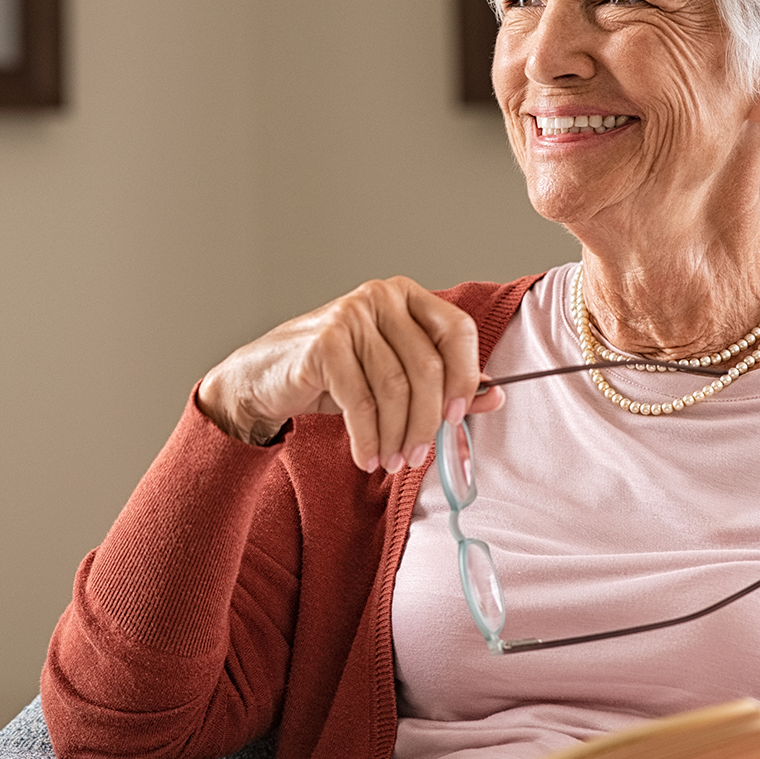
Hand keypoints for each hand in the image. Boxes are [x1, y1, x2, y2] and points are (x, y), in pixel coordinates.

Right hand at [195, 277, 505, 470]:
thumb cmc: (335, 375)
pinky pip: (361, 402)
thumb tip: (495, 396)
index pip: (458, 330)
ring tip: (391, 462)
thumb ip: (445, 383)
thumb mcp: (393, 376)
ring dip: (398, 436)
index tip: (458, 417)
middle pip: (428, 367)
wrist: (264, 379)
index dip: (466, 376)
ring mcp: (350, 316)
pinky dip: (368, 437)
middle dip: (427, 422)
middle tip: (419, 456)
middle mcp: (381, 297)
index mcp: (407, 296)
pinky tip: (367, 456)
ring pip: (395, 389)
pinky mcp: (324, 344)